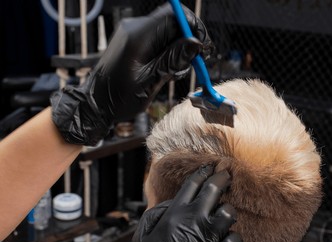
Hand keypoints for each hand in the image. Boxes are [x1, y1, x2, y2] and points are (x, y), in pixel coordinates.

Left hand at [50, 3, 213, 144]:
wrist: (95, 104)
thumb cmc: (117, 98)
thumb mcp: (150, 83)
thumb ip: (173, 61)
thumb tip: (196, 44)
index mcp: (138, 36)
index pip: (173, 15)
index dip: (193, 27)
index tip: (203, 47)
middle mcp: (135, 30)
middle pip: (172, 23)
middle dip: (188, 41)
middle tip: (197, 62)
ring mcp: (134, 36)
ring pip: (167, 34)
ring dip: (179, 51)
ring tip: (176, 73)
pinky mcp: (134, 44)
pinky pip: (158, 42)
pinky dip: (168, 54)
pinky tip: (167, 72)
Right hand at [128, 165, 241, 241]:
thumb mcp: (143, 234)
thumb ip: (157, 213)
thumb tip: (172, 203)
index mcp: (176, 214)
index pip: (193, 184)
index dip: (202, 172)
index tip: (208, 168)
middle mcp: (195, 221)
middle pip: (214, 190)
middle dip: (221, 178)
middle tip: (225, 175)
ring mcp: (210, 236)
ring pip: (229, 212)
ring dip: (226, 211)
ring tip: (222, 213)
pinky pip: (235, 238)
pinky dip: (232, 237)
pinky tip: (224, 237)